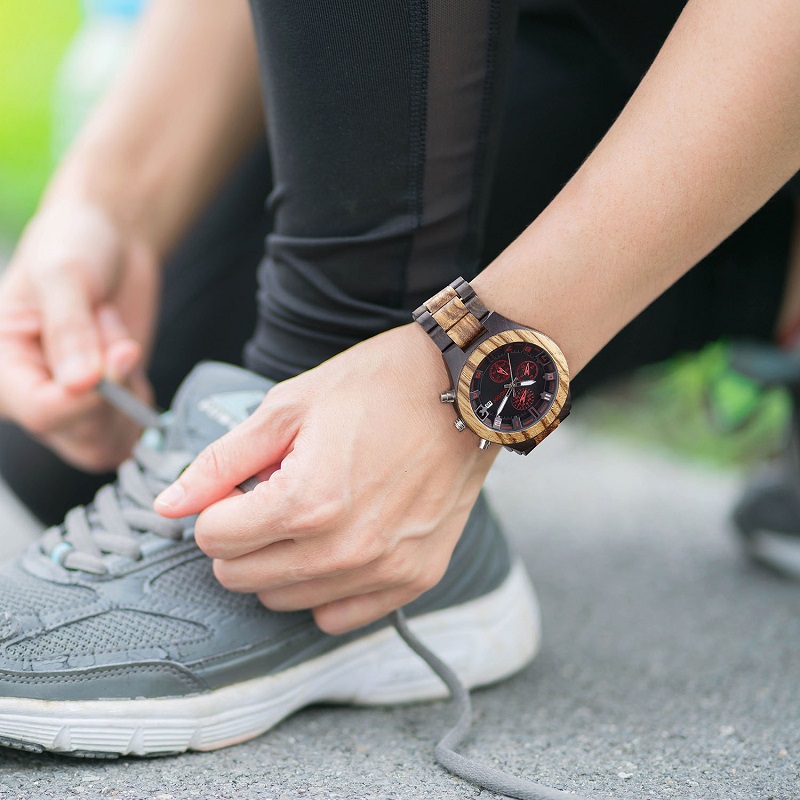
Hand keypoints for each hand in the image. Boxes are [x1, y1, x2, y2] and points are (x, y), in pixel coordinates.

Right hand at [0, 200, 159, 470]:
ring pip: (107, 442)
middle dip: (115, 391)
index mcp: (3, 366)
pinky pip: (131, 430)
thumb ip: (70, 329)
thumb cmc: (73, 247)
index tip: (121, 355)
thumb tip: (80, 384)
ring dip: (128, 394)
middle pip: (81, 436)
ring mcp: (69, 406)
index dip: (88, 399)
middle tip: (118, 338)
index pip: (42, 412)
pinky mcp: (104, 407)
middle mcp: (31, 395)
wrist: (109, 241)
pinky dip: (140, 398)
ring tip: (115, 341)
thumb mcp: (64, 275)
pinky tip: (125, 357)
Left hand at [155, 324, 497, 633]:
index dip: (218, 507)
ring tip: (309, 515)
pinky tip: (337, 545)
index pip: (214, 539)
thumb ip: (222, 460)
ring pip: (285, 601)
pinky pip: (340, 616)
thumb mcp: (289, 406)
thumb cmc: (377, 386)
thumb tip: (167, 505)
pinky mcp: (416, 577)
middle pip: (241, 578)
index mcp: (306, 501)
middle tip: (271, 497)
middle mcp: (345, 548)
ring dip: (278, 564)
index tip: (242, 485)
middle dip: (240, 538)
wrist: (464, 390)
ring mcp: (385, 568)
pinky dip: (324, 589)